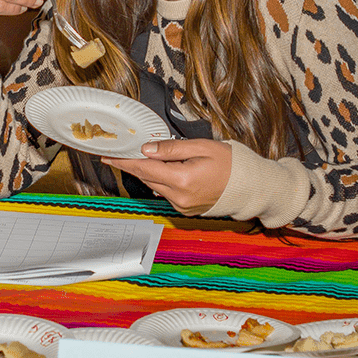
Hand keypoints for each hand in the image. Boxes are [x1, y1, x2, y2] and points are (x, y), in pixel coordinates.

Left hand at [103, 139, 231, 214]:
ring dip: (149, 171)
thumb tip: (147, 149)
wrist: (250, 187)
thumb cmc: (230, 164)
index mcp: (182, 180)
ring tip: (148, 157)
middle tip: (122, 151)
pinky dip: (162, 180)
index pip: (144, 169)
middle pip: (147, 177)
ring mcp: (182, 206)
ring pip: (155, 185)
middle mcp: (179, 197)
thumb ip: (171, 148)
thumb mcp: (201, 147)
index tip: (107, 156)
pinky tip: (168, 170)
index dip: (123, 161)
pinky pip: (165, 192)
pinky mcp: (185, 209)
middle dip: (134, 164)